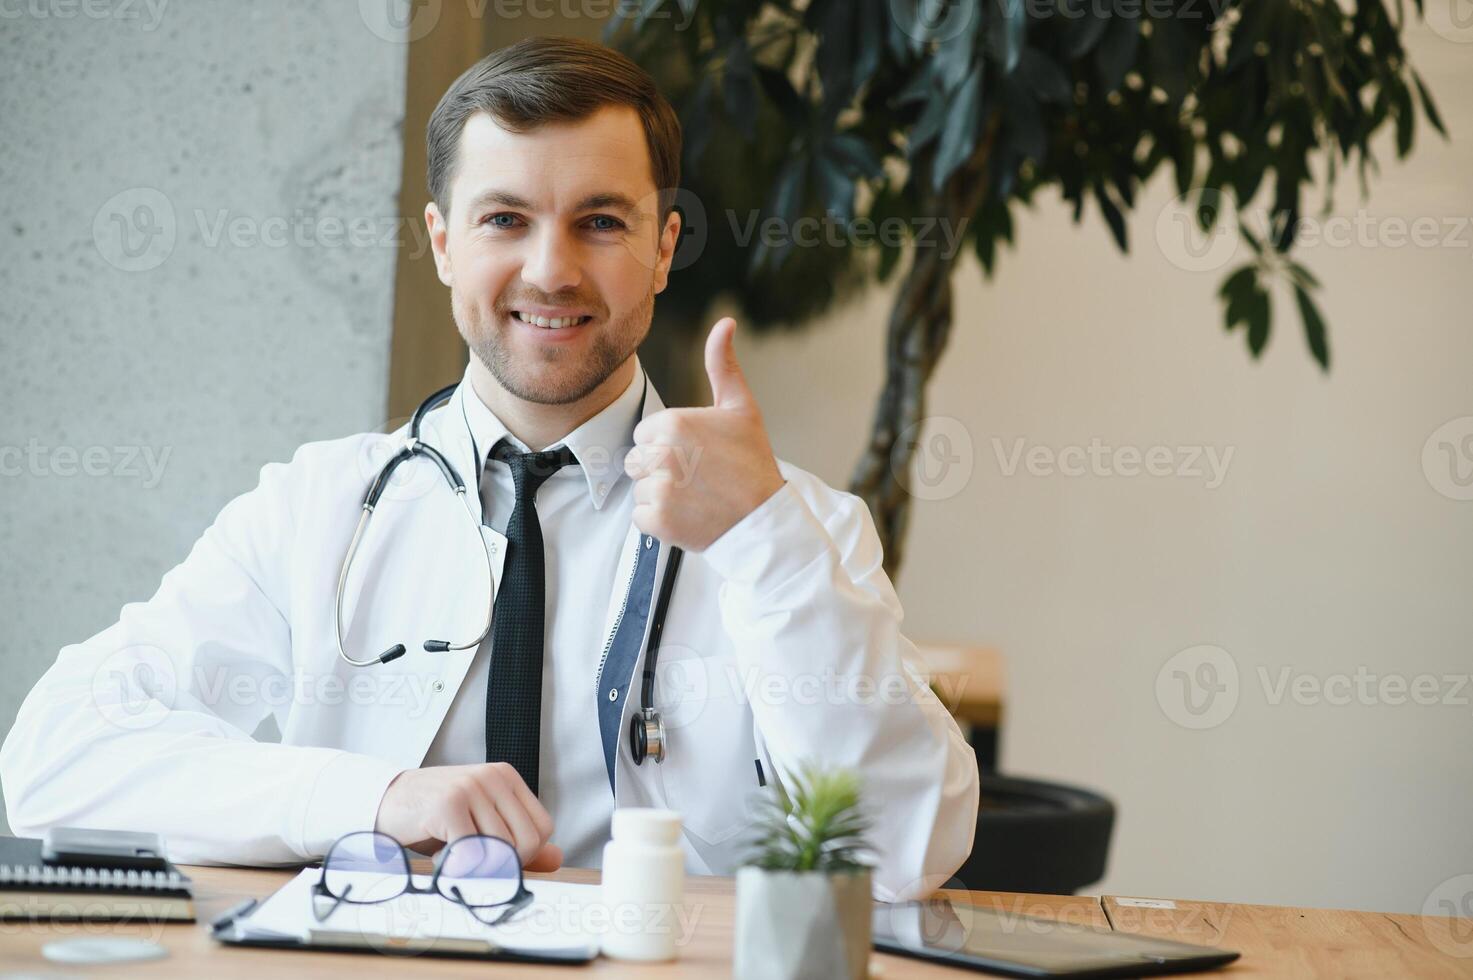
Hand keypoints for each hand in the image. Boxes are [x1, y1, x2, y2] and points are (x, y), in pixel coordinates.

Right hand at [374, 763, 562, 871]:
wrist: (383, 802)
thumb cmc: (433, 816)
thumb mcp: (480, 824)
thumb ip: (516, 841)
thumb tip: (557, 859)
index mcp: (506, 778)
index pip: (542, 828)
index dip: (524, 854)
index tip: (495, 857)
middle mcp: (492, 777)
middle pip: (527, 842)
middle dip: (502, 865)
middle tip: (473, 863)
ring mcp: (471, 787)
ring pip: (500, 850)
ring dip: (476, 867)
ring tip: (453, 856)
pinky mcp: (449, 804)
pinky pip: (472, 853)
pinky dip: (458, 868)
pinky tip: (441, 859)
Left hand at [625, 317, 784, 550]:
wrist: (764, 519)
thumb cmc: (753, 463)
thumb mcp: (740, 408)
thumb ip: (722, 364)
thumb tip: (725, 323)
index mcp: (674, 422)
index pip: (645, 433)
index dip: (668, 445)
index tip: (696, 455)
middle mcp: (662, 453)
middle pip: (637, 459)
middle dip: (661, 469)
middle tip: (696, 477)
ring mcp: (658, 488)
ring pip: (638, 487)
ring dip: (660, 494)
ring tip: (693, 496)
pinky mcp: (657, 520)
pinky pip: (640, 516)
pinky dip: (659, 521)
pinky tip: (687, 514)